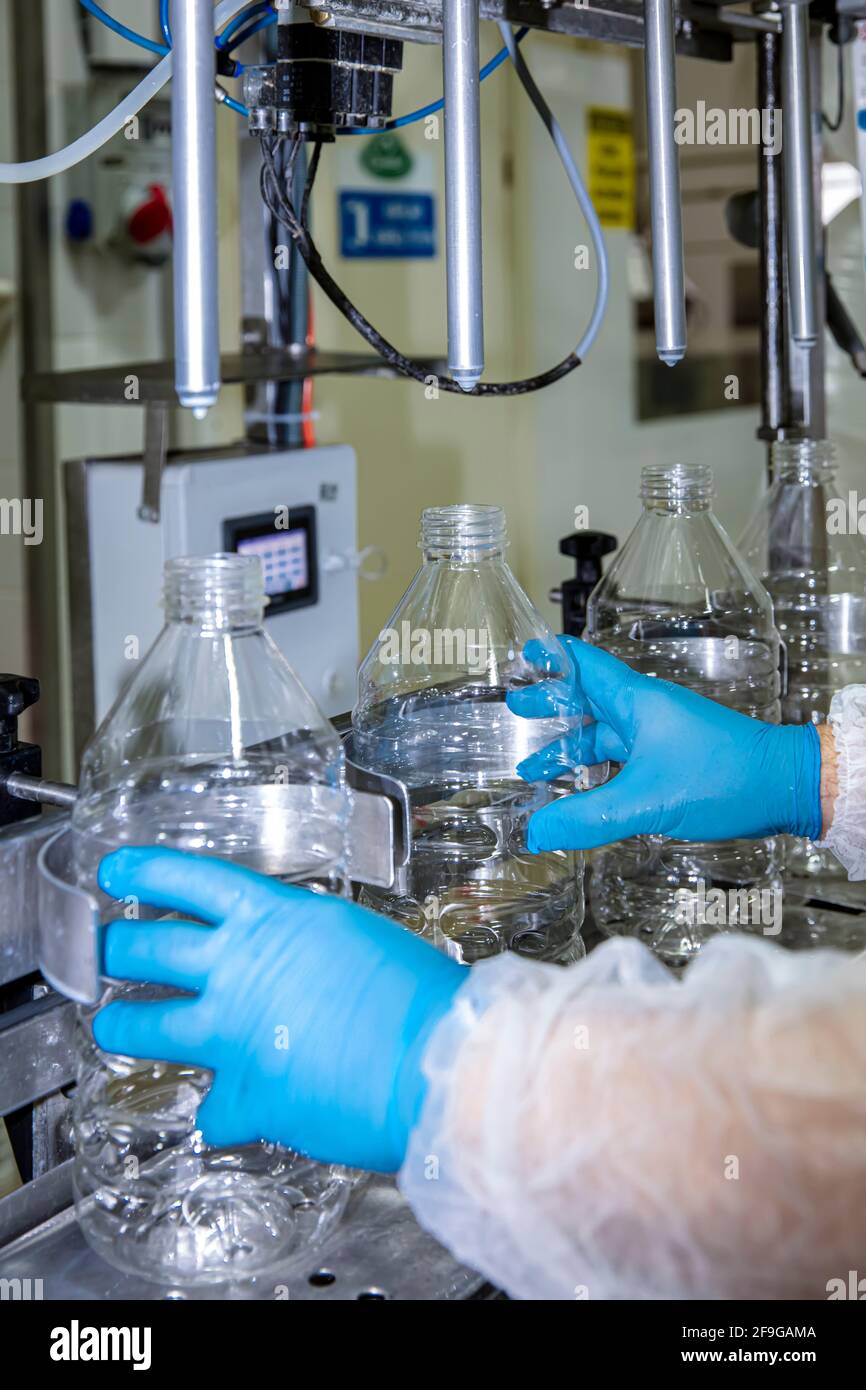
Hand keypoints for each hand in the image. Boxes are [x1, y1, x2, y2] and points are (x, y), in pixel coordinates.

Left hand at [93, 848, 465, 1171]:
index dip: (143, 872)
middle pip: (146, 950)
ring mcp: (231, 1034)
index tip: (116, 873)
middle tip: (105, 953)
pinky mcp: (243, 1096)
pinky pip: (211, 1110)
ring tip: (112, 1027)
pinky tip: (225, 1114)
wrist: (440, 1062)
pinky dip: (219, 1112)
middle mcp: (239, 969)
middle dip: (114, 951)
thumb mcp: (356, 938)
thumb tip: (291, 967)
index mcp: (274, 919)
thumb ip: (305, 947)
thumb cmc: (419, 995)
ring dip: (120, 1027)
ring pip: (142, 1027)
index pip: (188, 880)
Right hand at [507, 637, 821, 851]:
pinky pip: (625, 756)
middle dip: (552, 705)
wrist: (786, 787)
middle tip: (519, 708)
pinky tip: (585, 790)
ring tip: (536, 768)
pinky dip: (598, 769)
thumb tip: (536, 832)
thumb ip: (588, 818)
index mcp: (637, 702)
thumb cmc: (725, 777)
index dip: (552, 659)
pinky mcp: (676, 757)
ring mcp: (663, 733)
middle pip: (589, 700)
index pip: (585, 665)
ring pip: (605, 734)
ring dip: (571, 747)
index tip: (526, 653)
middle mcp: (648, 711)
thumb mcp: (645, 801)